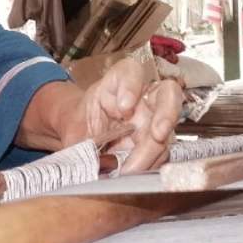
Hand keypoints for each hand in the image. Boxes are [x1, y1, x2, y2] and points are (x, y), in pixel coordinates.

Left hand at [58, 59, 180, 172]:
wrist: (81, 137)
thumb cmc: (79, 125)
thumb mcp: (73, 129)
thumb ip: (81, 143)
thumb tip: (95, 164)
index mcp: (116, 83)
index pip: (130, 72)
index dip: (131, 86)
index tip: (124, 107)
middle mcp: (141, 97)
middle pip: (168, 93)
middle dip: (166, 114)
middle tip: (157, 134)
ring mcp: (154, 118)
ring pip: (169, 128)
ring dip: (154, 151)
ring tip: (131, 168)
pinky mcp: (157, 140)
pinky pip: (162, 151)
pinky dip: (151, 163)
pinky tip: (134, 171)